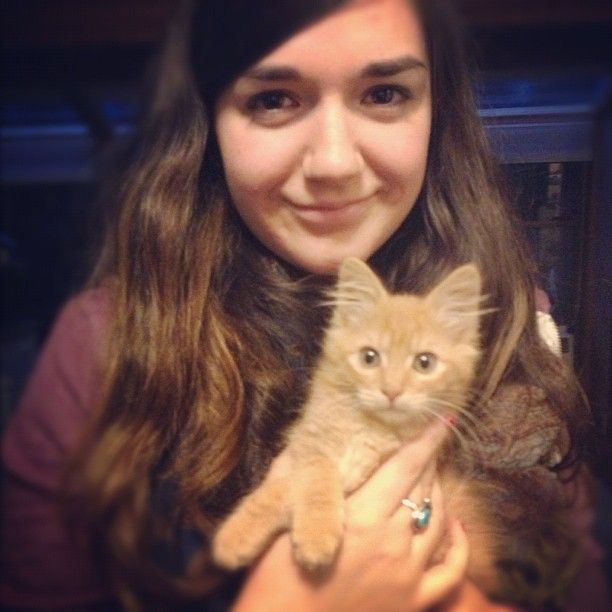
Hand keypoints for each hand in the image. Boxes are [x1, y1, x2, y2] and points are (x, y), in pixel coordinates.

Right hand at [232, 423, 468, 610]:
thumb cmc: (277, 574)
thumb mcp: (286, 518)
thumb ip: (302, 479)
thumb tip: (300, 446)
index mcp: (363, 517)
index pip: (404, 467)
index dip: (426, 440)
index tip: (442, 420)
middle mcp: (393, 541)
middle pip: (423, 488)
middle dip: (429, 460)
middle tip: (428, 442)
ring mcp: (408, 573)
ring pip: (438, 519)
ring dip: (438, 492)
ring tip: (432, 475)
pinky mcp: (414, 601)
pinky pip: (451, 571)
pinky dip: (458, 545)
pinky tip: (455, 525)